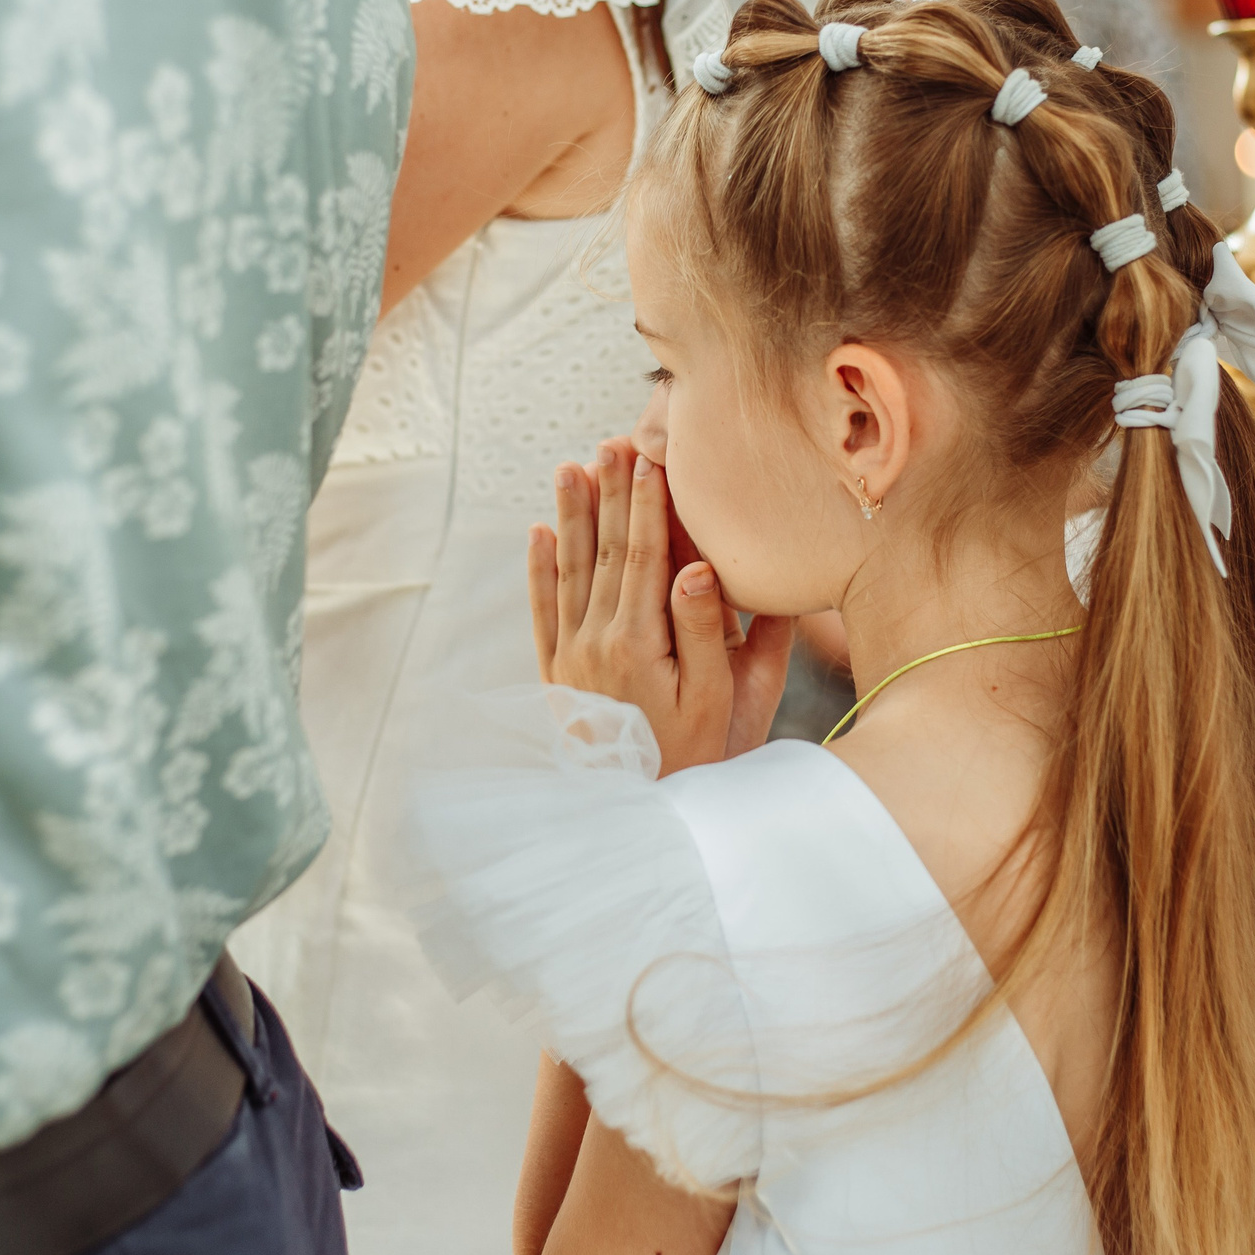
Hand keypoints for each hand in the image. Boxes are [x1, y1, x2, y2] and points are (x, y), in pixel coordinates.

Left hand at [530, 440, 794, 774]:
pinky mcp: (558, 676)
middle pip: (603, 551)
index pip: (643, 555)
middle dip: (608, 493)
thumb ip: (707, 630)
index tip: (652, 457)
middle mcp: (596, 642)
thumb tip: (698, 567)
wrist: (644, 812)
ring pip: (569, 571)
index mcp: (639, 641)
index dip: (648, 503)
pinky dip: (538, 569)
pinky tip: (536, 532)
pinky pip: (543, 612)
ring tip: (570, 468)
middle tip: (611, 442)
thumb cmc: (697, 754)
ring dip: (570, 516)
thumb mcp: (718, 697)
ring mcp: (571, 658)